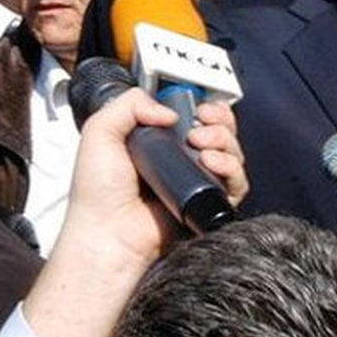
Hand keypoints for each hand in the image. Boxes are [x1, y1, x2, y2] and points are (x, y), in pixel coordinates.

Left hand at [23, 89, 247, 336]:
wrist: (108, 232)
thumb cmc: (98, 193)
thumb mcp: (100, 132)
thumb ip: (129, 104)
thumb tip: (170, 112)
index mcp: (160, 143)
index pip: (196, 117)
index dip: (205, 107)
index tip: (198, 106)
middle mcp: (183, 161)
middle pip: (220, 130)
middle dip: (219, 120)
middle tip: (201, 122)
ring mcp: (198, 182)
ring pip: (232, 152)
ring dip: (224, 139)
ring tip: (200, 144)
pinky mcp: (209, 203)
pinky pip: (238, 182)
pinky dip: (231, 167)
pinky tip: (211, 163)